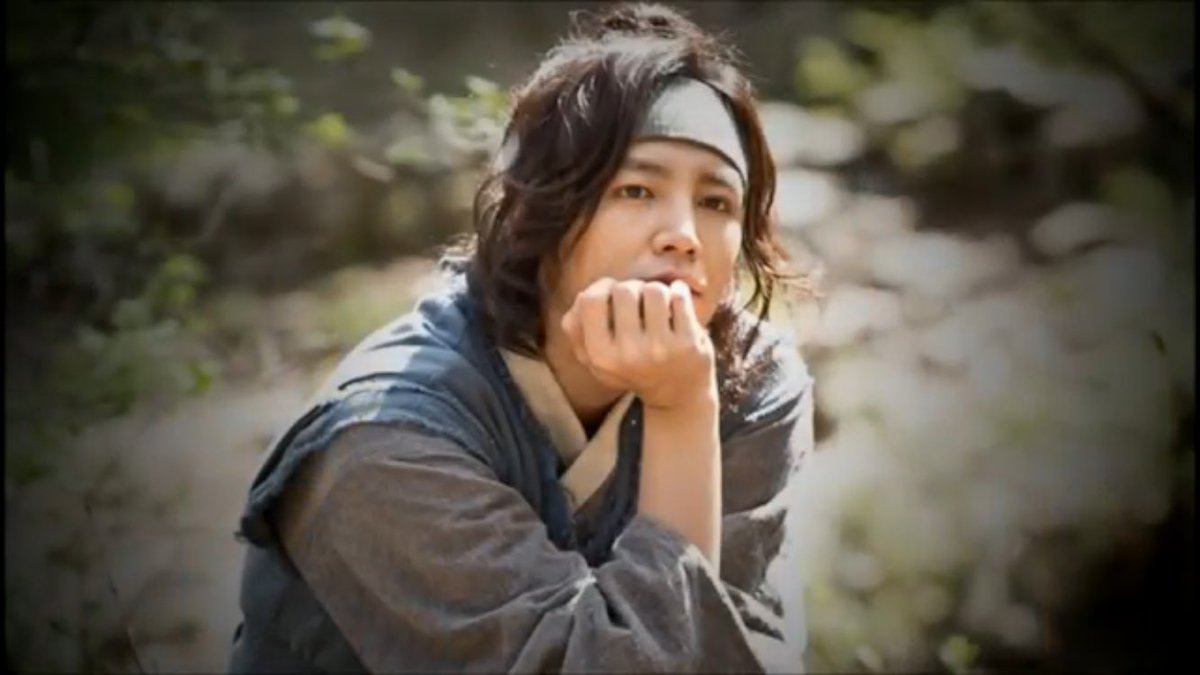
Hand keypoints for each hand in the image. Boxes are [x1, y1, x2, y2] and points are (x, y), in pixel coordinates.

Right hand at [561, 277, 717, 411]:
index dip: (602, 288)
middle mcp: (629, 354)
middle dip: (633, 289)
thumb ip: (577, 328)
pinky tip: (678, 303)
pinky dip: (679, 293)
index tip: (613, 294)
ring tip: (659, 305)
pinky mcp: (689, 343)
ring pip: (654, 290)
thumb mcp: (596, 358)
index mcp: (600, 357)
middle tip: (640, 303)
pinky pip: (679, 297)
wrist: (677, 395)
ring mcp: (661, 349)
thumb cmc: (633, 367)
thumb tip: (581, 296)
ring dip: (657, 292)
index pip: (590, 299)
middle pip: (624, 289)